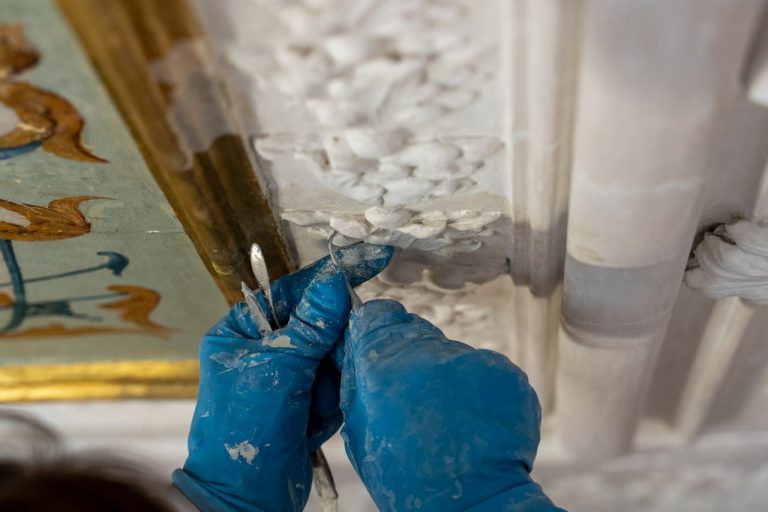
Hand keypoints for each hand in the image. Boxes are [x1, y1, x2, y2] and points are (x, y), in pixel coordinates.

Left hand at [173, 243, 392, 511]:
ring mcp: (287, 378)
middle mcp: (265, 349)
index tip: (373, 257)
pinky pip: (336, 386)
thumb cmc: (246, 427)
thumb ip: (311, 324)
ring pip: (334, 357)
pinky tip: (312, 423)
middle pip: (321, 325)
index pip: (294, 291)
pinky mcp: (305, 403)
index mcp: (242, 332)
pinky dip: (331, 405)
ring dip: (328, 385)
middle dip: (330, 350)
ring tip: (310, 409)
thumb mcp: (279, 368)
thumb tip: (335, 278)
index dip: (332, 275)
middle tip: (324, 372)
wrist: (246, 498)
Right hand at [339, 300, 564, 511]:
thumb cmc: (408, 476)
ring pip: (450, 351)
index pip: (378, 315)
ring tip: (448, 415)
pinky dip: (477, 387)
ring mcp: (471, 361)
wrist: (471, 502)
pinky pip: (483, 367)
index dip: (376, 328)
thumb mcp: (360, 431)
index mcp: (384, 367)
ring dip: (445, 374)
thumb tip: (356, 346)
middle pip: (414, 333)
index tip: (379, 341)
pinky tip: (473, 419)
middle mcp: (429, 354)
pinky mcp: (504, 372)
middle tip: (415, 397)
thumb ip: (357, 381)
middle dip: (411, 357)